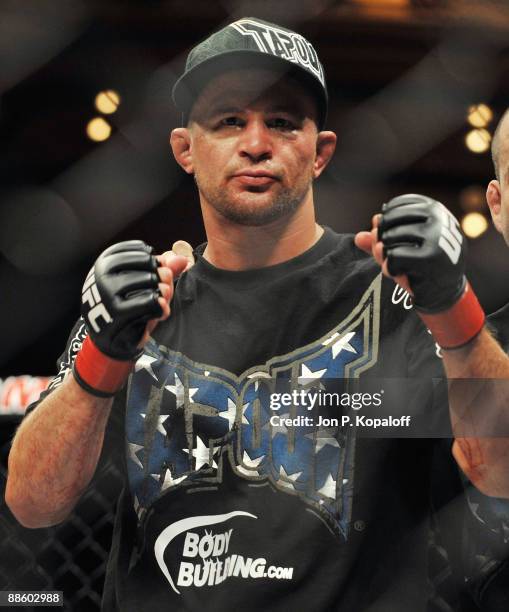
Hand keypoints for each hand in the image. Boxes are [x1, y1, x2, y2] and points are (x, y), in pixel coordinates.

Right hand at [74, 240, 187, 395]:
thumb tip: (182, 259)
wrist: (113, 339)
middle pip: (148, 265)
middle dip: (163, 277)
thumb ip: (164, 267)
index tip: (154, 274)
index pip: (141, 251)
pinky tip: (161, 312)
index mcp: (105, 263)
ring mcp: (107, 295)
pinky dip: (161, 307)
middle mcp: (102, 275)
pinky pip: (151, 303)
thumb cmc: (130, 305)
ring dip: (164, 292)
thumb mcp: (145, 283)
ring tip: (162, 300)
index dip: (156, 262)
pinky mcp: (117, 314)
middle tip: (164, 289)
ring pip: (151, 282)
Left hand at [355, 194, 483, 347]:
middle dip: (381, 241)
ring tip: (398, 264)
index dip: (384, 226)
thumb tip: (358, 238)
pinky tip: (397, 273)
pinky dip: (389, 268)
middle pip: (387, 222)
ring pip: (388, 239)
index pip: (393, 208)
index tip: (393, 240)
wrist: (445, 291)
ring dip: (385, 256)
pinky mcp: (431, 257)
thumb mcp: (399, 247)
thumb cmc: (421, 264)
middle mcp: (437, 217)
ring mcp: (436, 236)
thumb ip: (378, 240)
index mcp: (433, 208)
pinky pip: (393, 257)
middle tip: (392, 256)